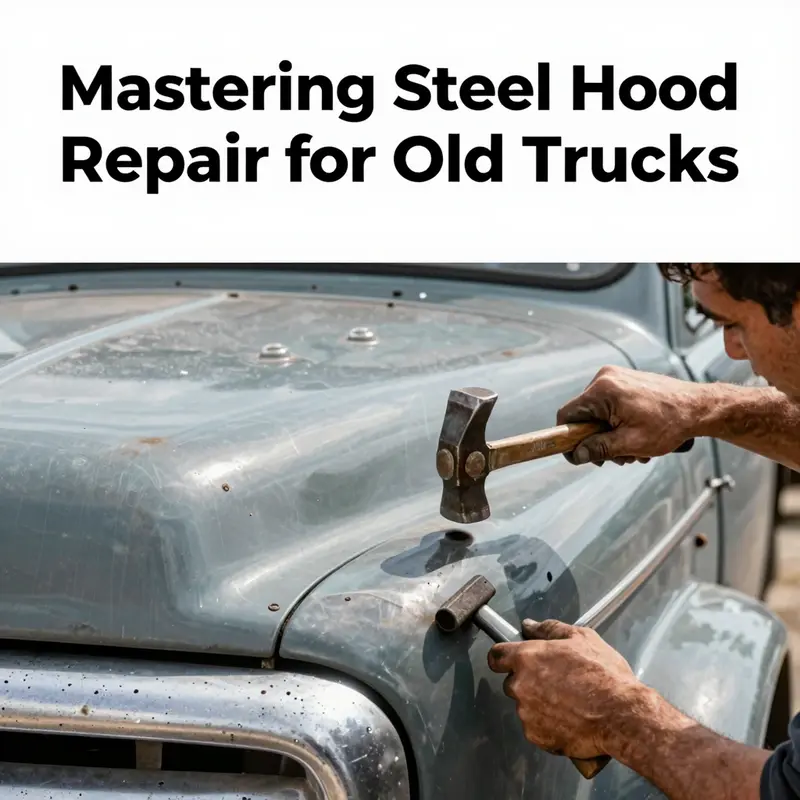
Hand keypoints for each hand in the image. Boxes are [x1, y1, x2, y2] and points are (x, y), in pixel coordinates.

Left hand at [487, 619, 644, 759]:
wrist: (621, 716)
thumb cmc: (604, 675)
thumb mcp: (581, 637)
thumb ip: (549, 629)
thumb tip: (529, 626)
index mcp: (527, 658)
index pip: (496, 656)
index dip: (503, 657)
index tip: (510, 660)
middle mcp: (521, 686)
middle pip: (513, 682)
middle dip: (529, 681)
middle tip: (556, 682)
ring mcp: (527, 713)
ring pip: (526, 706)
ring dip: (540, 704)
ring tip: (569, 703)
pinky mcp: (537, 736)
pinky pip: (536, 728)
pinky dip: (548, 726)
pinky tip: (570, 719)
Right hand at [557, 365, 703, 465]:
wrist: (699, 407)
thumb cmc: (670, 423)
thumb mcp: (631, 443)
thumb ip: (599, 448)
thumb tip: (576, 455)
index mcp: (602, 390)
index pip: (567, 415)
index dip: (568, 438)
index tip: (578, 454)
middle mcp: (605, 378)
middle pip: (583, 415)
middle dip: (596, 439)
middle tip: (617, 456)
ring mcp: (616, 377)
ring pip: (597, 413)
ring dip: (610, 434)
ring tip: (633, 447)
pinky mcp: (625, 380)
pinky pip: (609, 405)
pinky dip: (618, 422)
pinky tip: (637, 434)